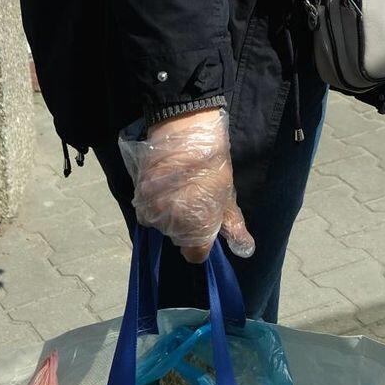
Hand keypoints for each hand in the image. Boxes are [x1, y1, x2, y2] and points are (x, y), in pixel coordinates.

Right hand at [119, 107, 254, 264]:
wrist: (185, 129)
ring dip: (169, 212)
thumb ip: (232, 226)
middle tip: (194, 199)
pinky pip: (147, 208)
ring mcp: (152, 209)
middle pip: (177, 237)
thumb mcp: (227, 195)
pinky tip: (165, 183)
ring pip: (160, 222)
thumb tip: (245, 249)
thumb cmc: (212, 163)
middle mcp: (171, 225)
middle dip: (186, 224)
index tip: (205, 226)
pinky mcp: (139, 193)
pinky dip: (155, 201)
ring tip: (179, 188)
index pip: (194, 255)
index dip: (201, 244)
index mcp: (196, 228)